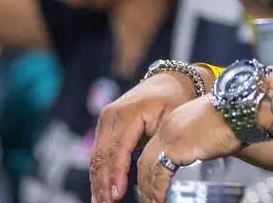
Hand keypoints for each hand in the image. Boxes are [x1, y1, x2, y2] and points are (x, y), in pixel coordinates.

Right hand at [89, 71, 198, 201]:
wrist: (171, 81)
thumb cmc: (176, 100)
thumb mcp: (173, 119)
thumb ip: (158, 144)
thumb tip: (153, 171)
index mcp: (129, 112)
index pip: (118, 149)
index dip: (117, 174)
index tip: (118, 195)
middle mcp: (111, 115)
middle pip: (102, 156)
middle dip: (103, 183)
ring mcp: (105, 119)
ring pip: (97, 157)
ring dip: (97, 182)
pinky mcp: (105, 125)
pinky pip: (99, 152)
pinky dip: (100, 172)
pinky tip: (100, 191)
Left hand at [136, 95, 242, 202]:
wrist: (239, 109)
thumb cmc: (234, 116)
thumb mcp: (210, 130)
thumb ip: (198, 142)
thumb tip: (198, 153)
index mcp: (175, 121)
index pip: (153, 149)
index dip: (150, 169)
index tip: (150, 182)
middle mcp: (167, 127)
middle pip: (145, 161)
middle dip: (144, 182)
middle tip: (146, 197)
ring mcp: (168, 137)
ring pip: (148, 170)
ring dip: (149, 191)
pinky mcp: (174, 148)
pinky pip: (159, 176)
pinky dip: (157, 192)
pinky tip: (159, 201)